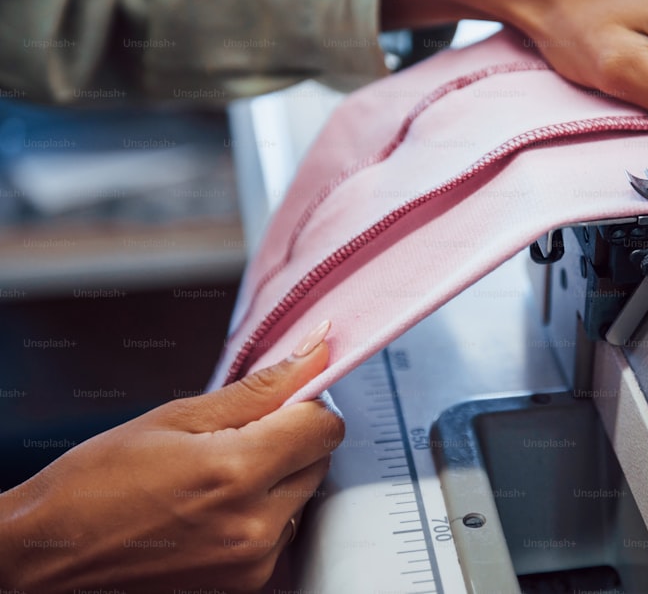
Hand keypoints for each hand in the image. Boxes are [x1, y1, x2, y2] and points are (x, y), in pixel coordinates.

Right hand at [0, 320, 342, 591]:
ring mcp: (252, 561)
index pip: (324, 425)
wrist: (50, 556)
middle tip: (235, 437)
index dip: (306, 403)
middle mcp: (254, 525)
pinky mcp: (247, 583)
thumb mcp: (177, 417)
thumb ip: (260, 388)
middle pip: (318, 459)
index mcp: (237, 472)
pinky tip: (215, 508)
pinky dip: (263, 513)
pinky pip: (282, 531)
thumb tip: (315, 350)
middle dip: (290, 439)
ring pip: (302, 496)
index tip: (282, 399)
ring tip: (215, 477)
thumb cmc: (96, 483)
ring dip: (278, 478)